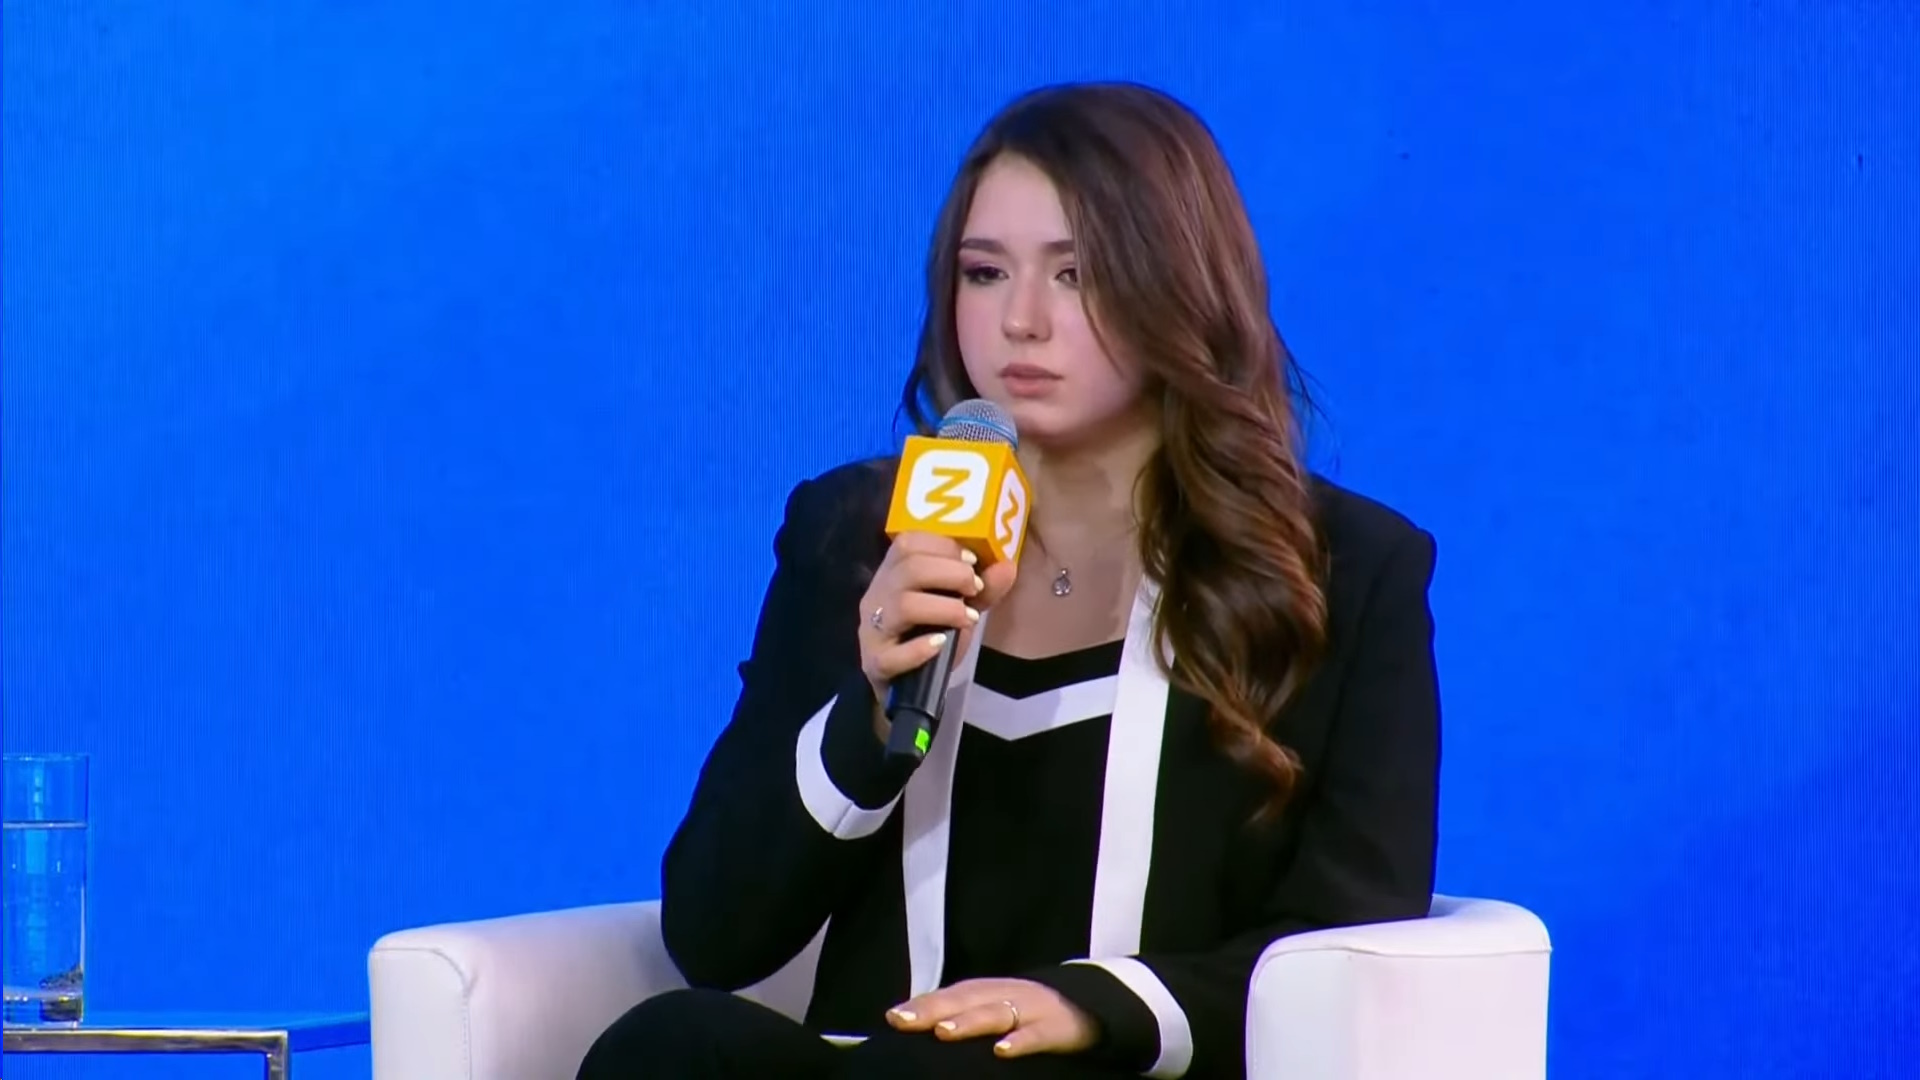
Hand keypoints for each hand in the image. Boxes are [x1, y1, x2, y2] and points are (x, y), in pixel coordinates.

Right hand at [857, 533, 1016, 704]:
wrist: (906, 684)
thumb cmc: (929, 634)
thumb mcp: (960, 606)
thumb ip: (983, 587)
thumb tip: (1008, 565)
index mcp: (894, 572)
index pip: (908, 543)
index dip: (943, 546)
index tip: (972, 561)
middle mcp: (878, 595)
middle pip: (908, 569)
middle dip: (951, 573)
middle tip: (975, 588)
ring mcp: (872, 629)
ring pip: (902, 605)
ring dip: (944, 608)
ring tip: (968, 618)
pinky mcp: (875, 662)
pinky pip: (892, 654)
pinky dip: (920, 648)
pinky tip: (941, 644)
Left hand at [886, 977, 1098, 1058]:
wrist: (1088, 1005)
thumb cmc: (1027, 1012)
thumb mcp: (994, 1008)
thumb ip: (961, 1015)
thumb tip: (917, 1028)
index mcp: (985, 991)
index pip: (948, 995)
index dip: (922, 1005)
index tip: (892, 1017)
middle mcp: (1003, 995)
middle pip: (964, 999)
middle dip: (933, 1009)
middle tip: (904, 1020)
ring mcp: (1030, 1009)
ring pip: (996, 1013)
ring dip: (969, 1022)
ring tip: (944, 1031)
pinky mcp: (1055, 1027)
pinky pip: (1036, 1035)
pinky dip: (1019, 1041)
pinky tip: (1002, 1051)